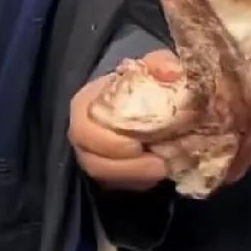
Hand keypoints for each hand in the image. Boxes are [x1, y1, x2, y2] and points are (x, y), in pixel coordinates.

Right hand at [69, 49, 180, 191]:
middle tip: (159, 164)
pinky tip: (164, 174)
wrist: (149, 100)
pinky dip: (141, 183)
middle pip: (92, 161)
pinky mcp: (112, 175)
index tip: (137, 145)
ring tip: (166, 170)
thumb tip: (169, 72)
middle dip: (124, 167)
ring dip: (135, 177)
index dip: (106, 141)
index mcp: (85, 106)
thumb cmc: (144, 81)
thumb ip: (161, 64)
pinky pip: (120, 187)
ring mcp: (96, 157)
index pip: (82, 128)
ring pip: (106, 178)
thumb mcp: (154, 66)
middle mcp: (84, 136)